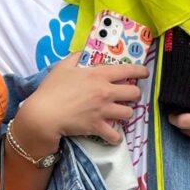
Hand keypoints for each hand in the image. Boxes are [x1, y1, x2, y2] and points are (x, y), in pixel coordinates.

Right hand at [20, 54, 147, 147]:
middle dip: (134, 94)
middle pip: (134, 93)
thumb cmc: (51, 89)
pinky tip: (113, 136)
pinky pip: (115, 135)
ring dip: (126, 114)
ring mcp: (104, 111)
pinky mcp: (98, 127)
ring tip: (119, 114)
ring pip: (129, 113)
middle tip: (128, 96)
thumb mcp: (63, 66)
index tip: (144, 73)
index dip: (140, 71)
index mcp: (99, 75)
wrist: (44, 114)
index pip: (128, 70)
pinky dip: (115, 137)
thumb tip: (83, 52)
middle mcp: (106, 92)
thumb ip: (76, 57)